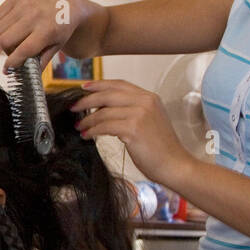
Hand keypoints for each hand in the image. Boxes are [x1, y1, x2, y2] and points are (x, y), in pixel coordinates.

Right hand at [0, 0, 92, 71]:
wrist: (64, 6)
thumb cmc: (60, 30)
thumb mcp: (55, 48)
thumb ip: (40, 62)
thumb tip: (24, 76)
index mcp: (47, 30)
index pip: (23, 49)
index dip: (12, 62)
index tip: (7, 69)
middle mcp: (35, 15)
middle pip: (5, 40)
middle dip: (7, 50)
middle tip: (15, 50)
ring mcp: (24, 4)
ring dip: (3, 37)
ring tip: (15, 37)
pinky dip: (1, 24)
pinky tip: (12, 25)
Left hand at [71, 79, 195, 187]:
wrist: (175, 165)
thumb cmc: (161, 149)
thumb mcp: (149, 121)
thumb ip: (131, 111)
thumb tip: (103, 109)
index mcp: (150, 98)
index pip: (119, 84)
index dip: (100, 84)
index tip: (84, 87)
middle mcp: (145, 102)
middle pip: (108, 94)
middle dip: (87, 100)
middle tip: (74, 107)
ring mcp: (140, 114)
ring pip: (104, 111)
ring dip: (87, 119)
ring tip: (79, 126)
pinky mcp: (134, 128)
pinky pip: (104, 126)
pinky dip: (92, 130)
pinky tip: (87, 135)